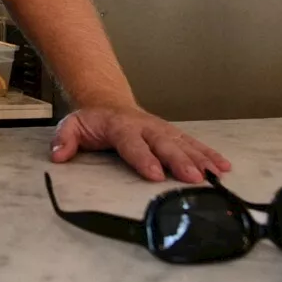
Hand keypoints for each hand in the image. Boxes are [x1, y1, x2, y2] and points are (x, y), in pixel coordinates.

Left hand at [50, 106, 231, 183]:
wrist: (109, 103)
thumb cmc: (93, 121)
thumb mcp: (71, 125)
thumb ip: (64, 139)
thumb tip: (58, 154)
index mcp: (120, 126)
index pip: (132, 143)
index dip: (143, 158)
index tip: (155, 174)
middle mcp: (146, 127)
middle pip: (165, 144)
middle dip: (180, 161)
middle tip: (193, 178)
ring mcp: (162, 130)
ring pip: (184, 144)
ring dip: (201, 159)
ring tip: (216, 176)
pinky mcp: (174, 135)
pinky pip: (194, 144)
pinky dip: (209, 155)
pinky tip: (223, 168)